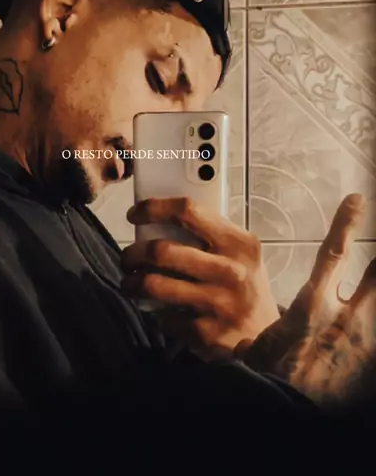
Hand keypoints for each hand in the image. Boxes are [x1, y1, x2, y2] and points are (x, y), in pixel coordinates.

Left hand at [121, 197, 279, 358]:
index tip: (134, 214)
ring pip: (153, 285)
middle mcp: (231, 271)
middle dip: (133, 254)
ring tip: (130, 284)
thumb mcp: (240, 254)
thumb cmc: (245, 286)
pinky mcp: (206, 333)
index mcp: (239, 243)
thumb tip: (156, 220)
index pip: (188, 211)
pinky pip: (162, 317)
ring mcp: (219, 304)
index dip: (153, 208)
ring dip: (132, 284)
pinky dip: (154, 314)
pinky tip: (159, 311)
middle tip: (128, 259)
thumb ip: (208, 235)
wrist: (270, 339)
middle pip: (161, 251)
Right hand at [240, 193, 375, 405]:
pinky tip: (375, 342)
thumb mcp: (257, 352)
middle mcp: (342, 317)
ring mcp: (361, 340)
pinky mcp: (369, 361)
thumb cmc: (270, 377)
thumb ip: (257, 341)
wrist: (286, 408)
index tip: (358, 201)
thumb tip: (245, 346)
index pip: (333, 254)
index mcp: (311, 304)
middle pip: (375, 276)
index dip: (346, 224)